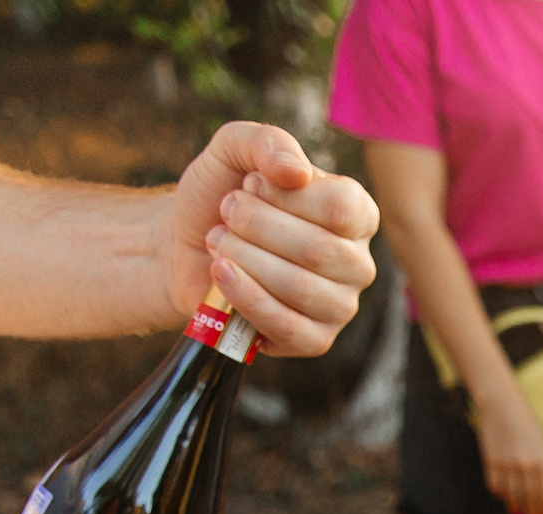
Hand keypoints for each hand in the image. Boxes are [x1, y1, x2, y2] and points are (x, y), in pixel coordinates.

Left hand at [166, 121, 379, 355]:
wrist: (185, 246)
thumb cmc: (221, 196)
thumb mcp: (236, 151)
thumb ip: (267, 143)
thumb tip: (296, 174)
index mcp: (356, 214)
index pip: (341, 207)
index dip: (286, 196)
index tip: (249, 184)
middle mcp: (357, 262)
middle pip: (320, 249)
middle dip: (257, 227)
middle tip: (225, 213)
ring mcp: (341, 306)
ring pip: (301, 288)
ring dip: (245, 259)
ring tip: (217, 241)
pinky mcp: (315, 341)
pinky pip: (287, 326)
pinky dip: (246, 297)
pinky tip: (220, 273)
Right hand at [471, 381, 542, 513]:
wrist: (503, 406)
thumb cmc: (528, 426)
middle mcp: (527, 465)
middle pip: (530, 499)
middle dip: (533, 513)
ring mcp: (508, 465)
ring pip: (512, 496)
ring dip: (517, 507)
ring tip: (520, 512)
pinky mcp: (491, 462)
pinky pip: (496, 487)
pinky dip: (501, 494)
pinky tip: (506, 496)